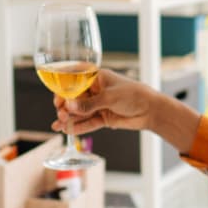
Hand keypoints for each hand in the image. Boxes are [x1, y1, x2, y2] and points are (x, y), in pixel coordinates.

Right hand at [52, 69, 200, 153]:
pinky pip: (88, 122)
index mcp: (97, 77)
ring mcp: (99, 105)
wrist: (151, 110)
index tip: (56, 95)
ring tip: (59, 124)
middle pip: (74, 98)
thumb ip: (89, 104)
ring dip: (69, 118)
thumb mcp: (109, 97)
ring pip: (80, 112)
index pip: (75, 79)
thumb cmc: (134, 95)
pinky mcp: (103, 117)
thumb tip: (69, 107)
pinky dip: (78, 127)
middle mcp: (96, 90)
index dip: (63, 86)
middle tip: (60, 113)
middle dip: (65, 106)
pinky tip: (66, 130)